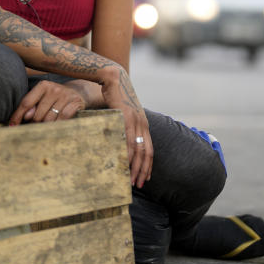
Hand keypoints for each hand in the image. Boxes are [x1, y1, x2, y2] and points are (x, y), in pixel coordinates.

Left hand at [8, 79, 85, 125]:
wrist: (78, 93)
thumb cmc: (54, 98)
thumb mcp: (42, 98)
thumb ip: (31, 105)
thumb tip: (25, 117)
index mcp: (42, 85)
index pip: (26, 103)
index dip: (18, 116)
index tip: (12, 126)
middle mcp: (54, 89)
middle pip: (37, 115)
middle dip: (36, 122)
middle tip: (39, 123)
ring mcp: (65, 96)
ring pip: (49, 119)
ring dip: (47, 125)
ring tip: (49, 123)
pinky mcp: (75, 103)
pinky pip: (62, 119)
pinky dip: (58, 124)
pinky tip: (58, 124)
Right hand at [100, 65, 152, 187]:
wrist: (114, 78)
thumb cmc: (116, 96)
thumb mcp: (124, 113)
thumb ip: (125, 126)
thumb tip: (119, 139)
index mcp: (143, 124)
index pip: (149, 150)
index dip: (148, 165)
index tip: (145, 178)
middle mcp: (142, 124)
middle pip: (145, 152)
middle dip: (142, 170)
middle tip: (138, 185)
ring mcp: (134, 121)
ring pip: (137, 149)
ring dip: (134, 166)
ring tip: (130, 179)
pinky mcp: (125, 118)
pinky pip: (126, 139)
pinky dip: (126, 153)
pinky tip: (123, 163)